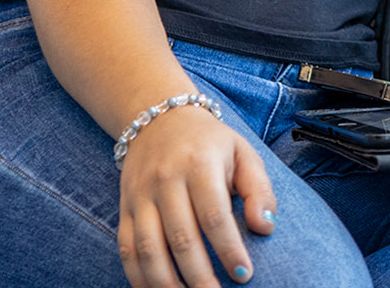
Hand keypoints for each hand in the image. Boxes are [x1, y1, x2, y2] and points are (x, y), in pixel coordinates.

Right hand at [117, 103, 276, 287]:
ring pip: (147, 248)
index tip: (244, 274)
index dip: (228, 249)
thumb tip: (265, 227)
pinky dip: (138, 276)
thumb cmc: (211, 143)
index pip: (214, 216)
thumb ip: (259, 190)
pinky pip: (126, 248)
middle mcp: (165, 181)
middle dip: (199, 275)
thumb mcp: (243, 154)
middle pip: (180, 238)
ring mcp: (140, 196)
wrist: (159, 118)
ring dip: (166, 282)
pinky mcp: (124, 208)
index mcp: (199, 165)